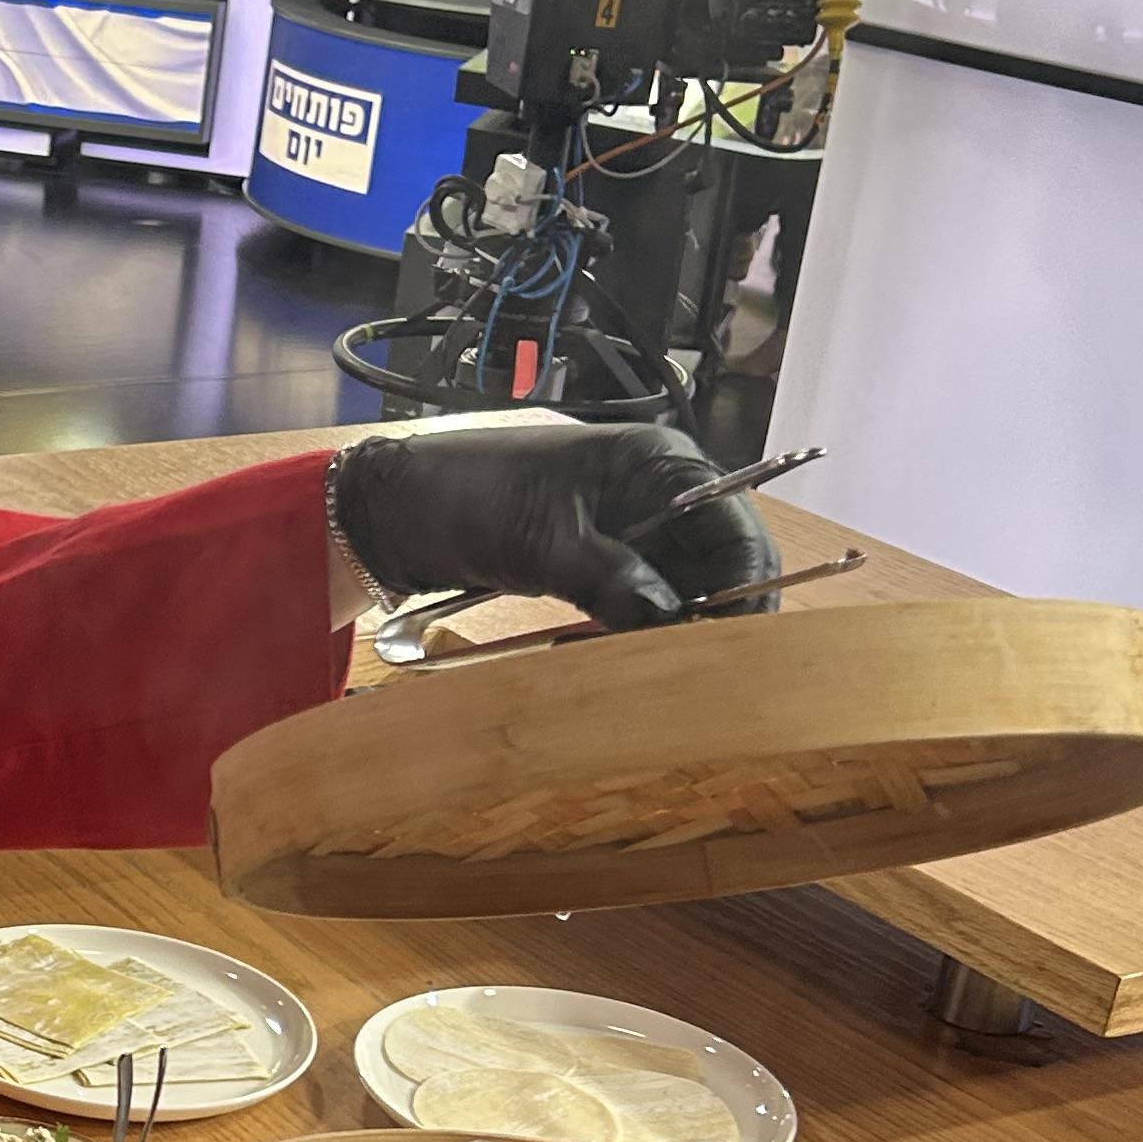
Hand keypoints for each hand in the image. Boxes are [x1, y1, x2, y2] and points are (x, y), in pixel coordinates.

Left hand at [331, 419, 778, 631]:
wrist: (394, 506)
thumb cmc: (467, 495)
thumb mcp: (542, 540)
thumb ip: (613, 580)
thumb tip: (672, 625)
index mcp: (660, 465)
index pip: (739, 531)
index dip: (748, 592)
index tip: (736, 654)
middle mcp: (659, 495)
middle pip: (718, 569)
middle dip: (707, 622)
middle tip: (685, 676)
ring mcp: (631, 531)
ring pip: (680, 594)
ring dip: (666, 635)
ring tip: (638, 670)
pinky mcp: (600, 564)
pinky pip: (638, 607)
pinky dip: (630, 636)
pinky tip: (607, 660)